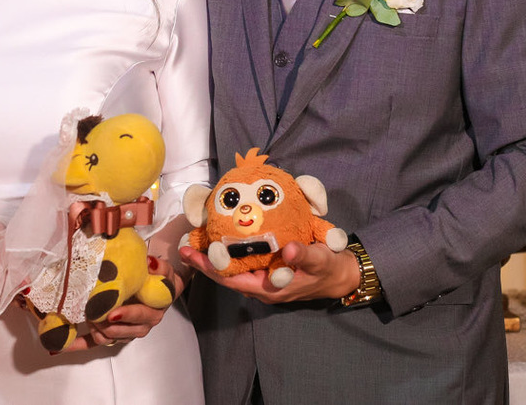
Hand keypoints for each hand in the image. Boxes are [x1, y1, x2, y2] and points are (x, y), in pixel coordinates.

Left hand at [60, 257, 184, 352]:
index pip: (139, 316)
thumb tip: (149, 263)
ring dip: (94, 328)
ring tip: (85, 314)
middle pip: (119, 331)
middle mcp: (140, 326)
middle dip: (103, 322)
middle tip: (91, 310)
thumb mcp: (163, 271)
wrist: (160, 290)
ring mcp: (125, 332)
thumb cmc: (159, 280)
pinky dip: (77, 344)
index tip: (112, 313)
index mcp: (152, 312)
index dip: (126, 315)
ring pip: (107, 338)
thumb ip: (159, 268)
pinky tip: (60, 346)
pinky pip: (94, 343)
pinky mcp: (112, 334)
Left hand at [178, 241, 358, 303]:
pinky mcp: (268, 270)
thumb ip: (305, 256)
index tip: (190, 254)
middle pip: (225, 276)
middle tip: (184, 244)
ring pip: (233, 269)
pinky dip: (230, 251)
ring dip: (215, 256)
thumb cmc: (329, 269)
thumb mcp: (320, 261)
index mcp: (269, 289)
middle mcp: (261, 287)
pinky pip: (243, 262)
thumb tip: (290, 251)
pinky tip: (222, 236)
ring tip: (197, 239)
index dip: (209, 268)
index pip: (230, 280)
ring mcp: (264, 279)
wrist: (341, 275)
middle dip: (205, 262)